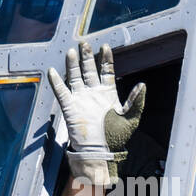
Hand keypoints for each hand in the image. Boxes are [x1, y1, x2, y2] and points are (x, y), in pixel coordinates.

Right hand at [47, 42, 144, 186]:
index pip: (106, 71)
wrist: (100, 153)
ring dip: (72, 65)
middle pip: (89, 70)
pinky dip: (57, 82)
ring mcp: (81, 99)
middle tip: (84, 43)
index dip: (105, 59)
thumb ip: (136, 101)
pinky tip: (53, 71)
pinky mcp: (70, 107)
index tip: (105, 46)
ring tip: (71, 51)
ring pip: (75, 77)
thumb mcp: (131, 119)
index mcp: (109, 94)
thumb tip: (142, 85)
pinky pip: (61, 92)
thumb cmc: (116, 138)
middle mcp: (94, 94)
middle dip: (87, 56)